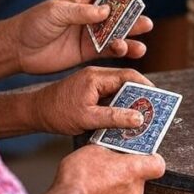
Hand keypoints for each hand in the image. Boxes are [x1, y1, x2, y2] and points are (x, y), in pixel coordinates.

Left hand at [11, 0, 152, 74]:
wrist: (18, 49)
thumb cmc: (33, 23)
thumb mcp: (56, 12)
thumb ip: (81, 12)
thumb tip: (106, 11)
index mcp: (80, 0)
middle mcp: (88, 16)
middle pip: (115, 14)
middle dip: (131, 16)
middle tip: (145, 20)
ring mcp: (88, 34)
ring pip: (115, 33)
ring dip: (129, 35)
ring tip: (142, 38)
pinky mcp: (86, 52)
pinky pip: (107, 50)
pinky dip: (120, 50)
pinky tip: (129, 51)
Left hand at [33, 67, 153, 134]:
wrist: (36, 112)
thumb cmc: (57, 113)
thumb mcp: (87, 118)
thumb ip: (114, 117)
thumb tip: (139, 118)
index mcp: (96, 77)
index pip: (128, 76)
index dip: (145, 86)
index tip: (158, 98)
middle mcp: (96, 75)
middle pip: (126, 80)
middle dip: (141, 93)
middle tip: (155, 107)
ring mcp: (92, 81)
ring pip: (118, 88)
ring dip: (130, 99)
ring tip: (144, 112)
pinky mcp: (88, 89)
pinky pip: (109, 93)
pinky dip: (119, 102)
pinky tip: (125, 114)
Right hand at [37, 144, 164, 193]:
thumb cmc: (79, 177)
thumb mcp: (95, 149)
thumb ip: (112, 147)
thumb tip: (115, 145)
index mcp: (133, 170)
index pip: (158, 164)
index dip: (152, 157)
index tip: (144, 152)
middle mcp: (134, 189)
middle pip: (142, 174)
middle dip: (130, 167)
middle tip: (116, 161)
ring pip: (131, 186)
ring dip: (121, 179)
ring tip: (104, 174)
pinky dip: (114, 191)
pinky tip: (100, 185)